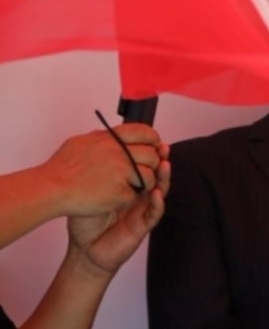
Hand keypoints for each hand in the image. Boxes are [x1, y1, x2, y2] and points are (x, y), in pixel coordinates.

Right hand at [43, 126, 162, 215]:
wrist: (52, 188)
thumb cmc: (61, 168)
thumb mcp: (80, 143)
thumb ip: (99, 138)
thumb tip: (108, 134)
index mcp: (109, 139)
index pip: (143, 132)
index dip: (153, 139)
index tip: (155, 145)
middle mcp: (119, 153)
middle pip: (152, 155)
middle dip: (152, 164)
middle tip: (142, 170)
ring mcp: (122, 173)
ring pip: (150, 176)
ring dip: (144, 182)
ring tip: (129, 185)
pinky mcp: (122, 192)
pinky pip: (138, 194)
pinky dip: (130, 196)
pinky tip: (116, 195)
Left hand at [65, 150, 170, 276]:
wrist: (84, 247)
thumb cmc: (85, 220)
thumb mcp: (88, 190)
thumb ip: (96, 172)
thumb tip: (98, 144)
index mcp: (124, 185)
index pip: (141, 166)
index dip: (148, 153)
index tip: (151, 138)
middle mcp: (136, 196)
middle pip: (155, 175)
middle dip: (160, 161)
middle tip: (162, 148)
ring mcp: (141, 210)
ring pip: (159, 192)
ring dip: (164, 179)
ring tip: (165, 165)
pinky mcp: (142, 226)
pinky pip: (154, 213)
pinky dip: (157, 203)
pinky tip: (156, 194)